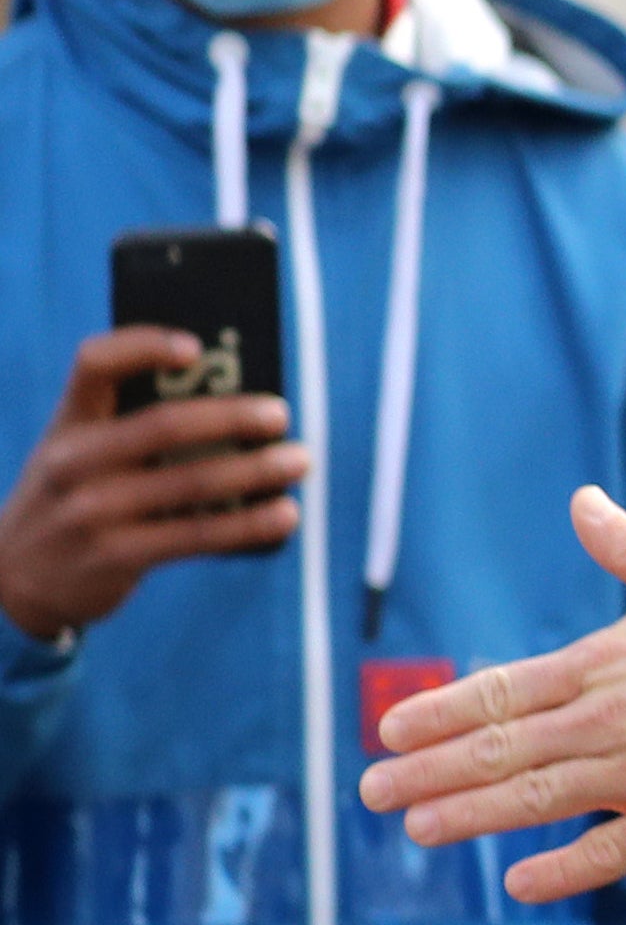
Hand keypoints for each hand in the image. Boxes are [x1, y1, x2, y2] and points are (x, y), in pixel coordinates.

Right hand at [0, 328, 311, 642]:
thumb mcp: (82, 454)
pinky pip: (196, 536)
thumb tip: (241, 410)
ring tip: (298, 461)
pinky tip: (285, 515)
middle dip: (232, 417)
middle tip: (280, 415)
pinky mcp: (114, 556)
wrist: (12, 578)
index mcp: (69, 422)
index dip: (145, 345)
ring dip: (255, 471)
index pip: (95, 364)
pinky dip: (249, 524)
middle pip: (164, 425)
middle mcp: (73, 461)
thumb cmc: (75, 498)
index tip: (197, 347)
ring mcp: (91, 512)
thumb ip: (134, 428)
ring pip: (190, 483)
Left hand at [357, 487, 625, 898]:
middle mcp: (612, 719)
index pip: (501, 690)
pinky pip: (612, 852)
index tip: (388, 728)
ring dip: (471, 816)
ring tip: (417, 829)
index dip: (440, 711)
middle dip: (428, 771)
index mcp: (606, 660)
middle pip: (502, 750)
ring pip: (539, 801)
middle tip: (371, 792)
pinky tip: (518, 883)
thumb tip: (582, 503)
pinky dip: (563, 870)